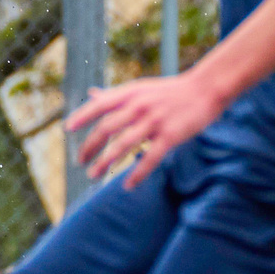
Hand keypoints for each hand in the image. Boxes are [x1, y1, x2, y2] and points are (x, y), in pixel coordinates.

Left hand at [68, 70, 227, 188]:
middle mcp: (139, 106)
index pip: (99, 105)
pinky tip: (127, 185)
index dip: (82, 116)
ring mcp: (154, 121)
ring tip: (93, 175)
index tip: (68, 130)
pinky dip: (137, 173)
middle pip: (106, 128)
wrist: (206, 89)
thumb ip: (116, 96)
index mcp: (129, 94)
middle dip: (90, 147)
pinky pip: (150, 158)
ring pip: (123, 145)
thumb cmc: (169, 92)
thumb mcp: (140, 89)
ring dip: (105, 162)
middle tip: (80, 161)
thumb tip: (91, 94)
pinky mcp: (171, 135)